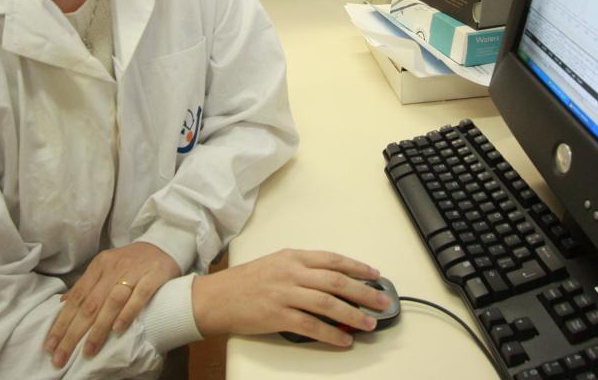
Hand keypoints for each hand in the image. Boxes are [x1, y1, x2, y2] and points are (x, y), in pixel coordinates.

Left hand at [44, 242, 180, 367]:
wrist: (165, 244)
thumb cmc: (133, 261)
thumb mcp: (107, 267)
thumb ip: (87, 284)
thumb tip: (63, 303)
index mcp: (99, 265)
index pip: (76, 297)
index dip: (62, 322)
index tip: (50, 345)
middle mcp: (114, 268)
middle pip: (90, 303)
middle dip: (73, 332)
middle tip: (61, 355)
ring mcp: (134, 272)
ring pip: (112, 302)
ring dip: (98, 328)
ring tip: (88, 350)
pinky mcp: (153, 276)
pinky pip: (139, 296)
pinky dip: (128, 313)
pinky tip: (118, 329)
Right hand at [192, 249, 386, 346]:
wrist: (216, 297)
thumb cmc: (245, 281)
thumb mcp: (275, 264)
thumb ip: (302, 270)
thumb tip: (332, 283)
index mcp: (293, 257)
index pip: (333, 259)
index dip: (357, 267)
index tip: (374, 275)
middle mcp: (292, 272)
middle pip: (336, 281)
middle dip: (364, 292)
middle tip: (382, 301)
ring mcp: (285, 294)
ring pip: (328, 303)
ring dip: (353, 315)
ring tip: (369, 323)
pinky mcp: (278, 316)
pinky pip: (311, 326)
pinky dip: (331, 334)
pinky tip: (344, 340)